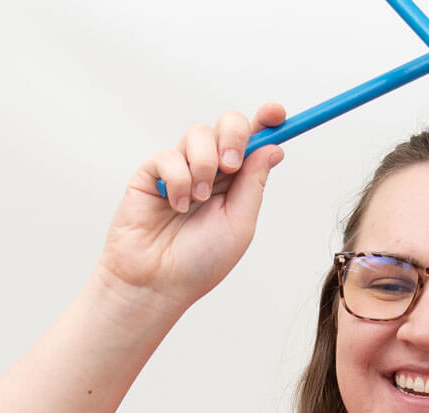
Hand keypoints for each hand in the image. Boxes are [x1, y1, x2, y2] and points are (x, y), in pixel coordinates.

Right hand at [96, 103, 287, 307]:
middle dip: (234, 135)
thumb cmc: (199, 263)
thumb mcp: (240, 224)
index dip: (267, 121)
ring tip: (198, 199)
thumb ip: (254, 184)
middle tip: (231, 166)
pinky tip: (175, 205)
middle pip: (227, 124)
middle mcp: (210, 169)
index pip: (254, 140)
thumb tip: (274, 148)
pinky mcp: (151, 173)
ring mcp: (180, 168)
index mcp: (236, 182)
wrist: (157, 282)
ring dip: (203, 165)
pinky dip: (178, 180)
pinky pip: (169, 156)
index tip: (277, 114)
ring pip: (198, 133)